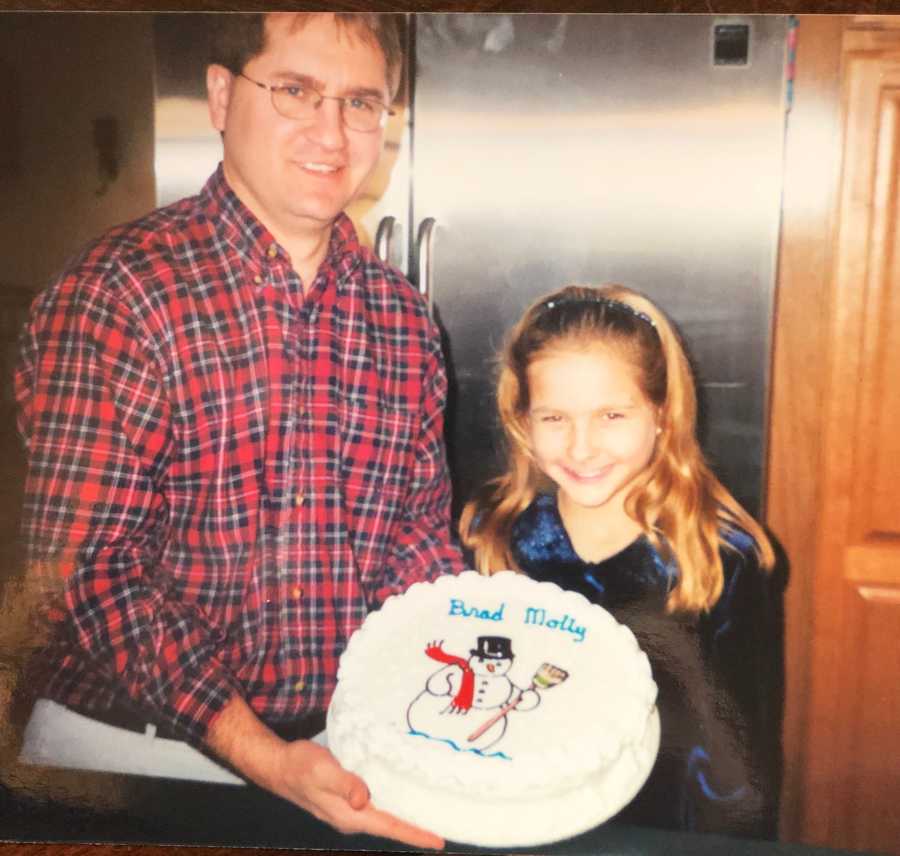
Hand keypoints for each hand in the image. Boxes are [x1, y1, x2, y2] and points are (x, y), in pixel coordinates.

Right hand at [206, 694, 442, 849]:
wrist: (278, 765)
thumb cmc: (300, 766)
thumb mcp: (323, 770)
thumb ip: (345, 784)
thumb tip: (364, 800)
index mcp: (349, 815)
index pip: (390, 827)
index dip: (415, 834)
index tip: (439, 841)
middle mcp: (351, 817)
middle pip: (391, 825)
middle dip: (416, 829)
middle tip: (444, 828)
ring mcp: (347, 810)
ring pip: (384, 816)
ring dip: (405, 817)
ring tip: (430, 814)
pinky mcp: (345, 799)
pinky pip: (375, 806)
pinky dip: (392, 803)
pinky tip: (401, 795)